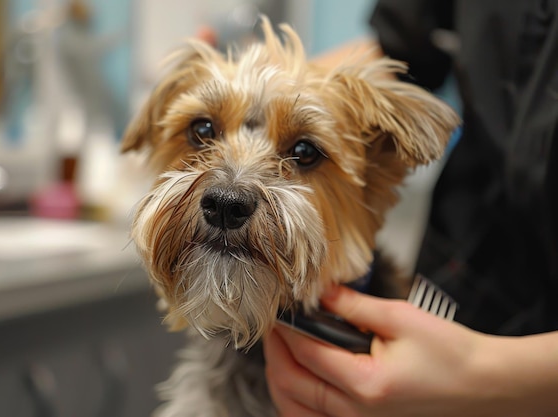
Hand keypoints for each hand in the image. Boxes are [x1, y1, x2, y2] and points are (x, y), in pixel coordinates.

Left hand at [263, 285, 557, 416]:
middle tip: (272, 330)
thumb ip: (353, 306)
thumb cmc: (452, 355)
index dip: (285, 331)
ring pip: (295, 412)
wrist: (485, 388)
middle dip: (274, 354)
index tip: (276, 314)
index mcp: (366, 384)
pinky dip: (296, 403)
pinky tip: (298, 382)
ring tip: (279, 354)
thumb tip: (320, 292)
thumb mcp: (401, 319)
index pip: (306, 353)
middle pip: (291, 386)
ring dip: (280, 381)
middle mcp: (357, 414)